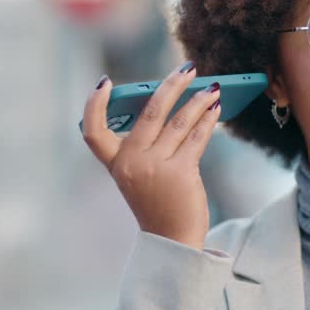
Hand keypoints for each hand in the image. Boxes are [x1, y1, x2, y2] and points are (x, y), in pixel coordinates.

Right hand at [81, 61, 221, 249]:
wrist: (173, 241)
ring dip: (199, 100)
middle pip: (150, 112)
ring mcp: (155, 167)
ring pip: (179, 122)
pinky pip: (196, 137)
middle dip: (172, 85)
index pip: (93, 132)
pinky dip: (208, 120)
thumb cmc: (160, 204)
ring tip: (213, 88)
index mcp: (117, 164)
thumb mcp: (141, 177)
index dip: (94, 105)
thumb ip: (149, 147)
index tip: (105, 83)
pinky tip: (216, 109)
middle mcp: (132, 163)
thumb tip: (177, 107)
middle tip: (188, 68)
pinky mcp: (180, 172)